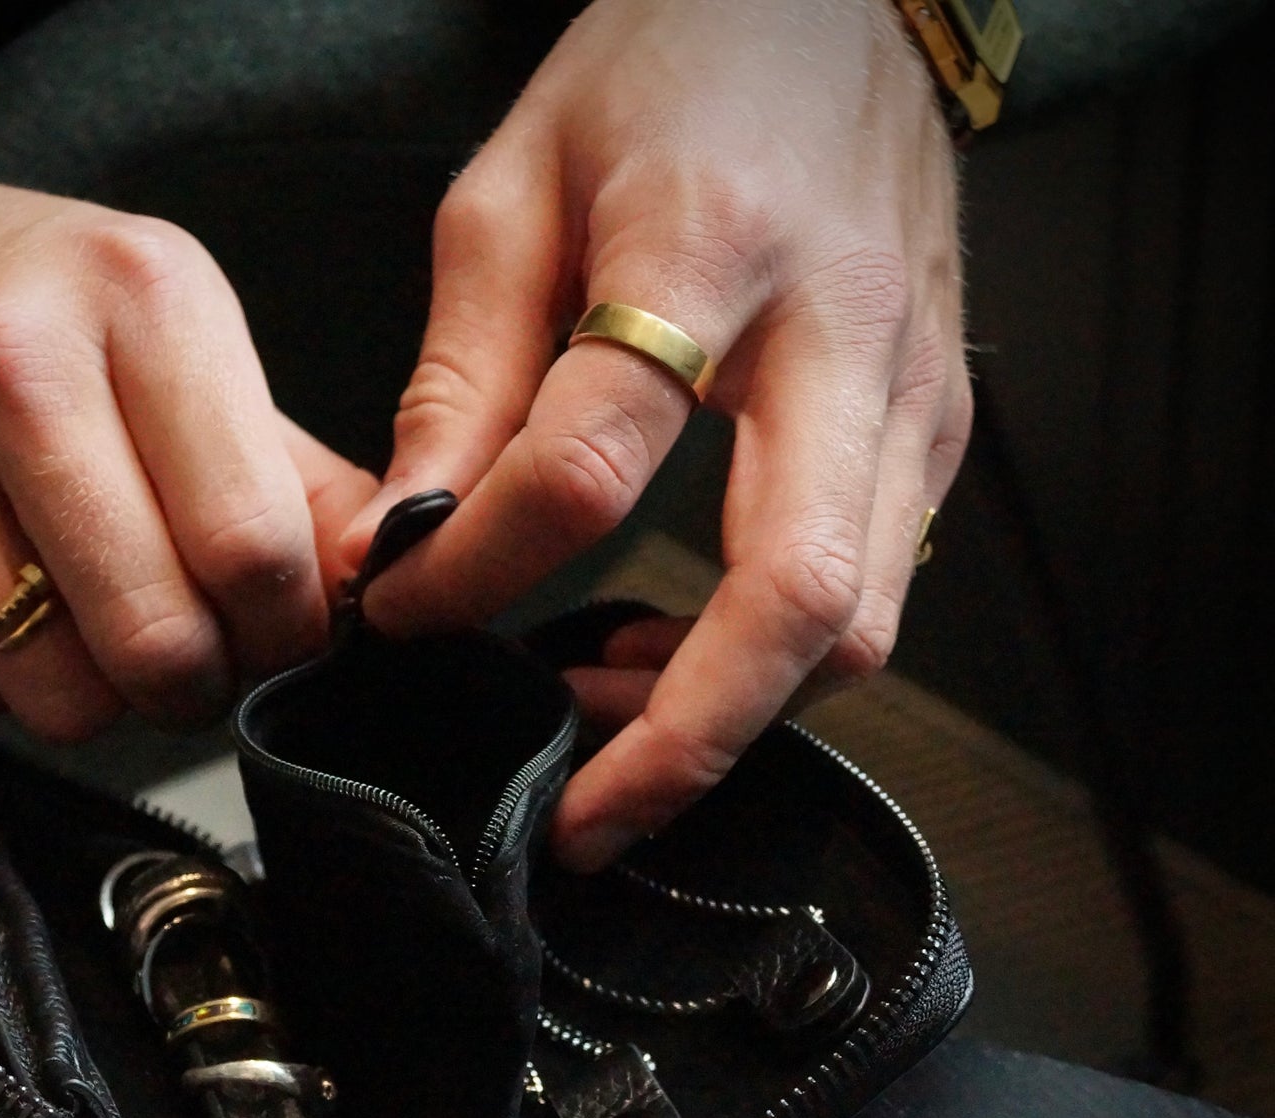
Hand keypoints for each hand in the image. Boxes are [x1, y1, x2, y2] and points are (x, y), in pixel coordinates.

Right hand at [0, 134, 376, 737]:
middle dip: (187, 683)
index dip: (281, 631)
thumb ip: (280, 463)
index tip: (266, 633)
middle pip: (162, 640)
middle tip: (172, 654)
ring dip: (84, 692)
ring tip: (62, 614)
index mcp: (140, 300)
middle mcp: (14, 366)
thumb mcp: (158, 328)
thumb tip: (380, 576)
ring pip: (60, 692)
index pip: (258, 545)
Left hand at [344, 0, 969, 867]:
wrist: (847, 5)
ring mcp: (911, 399)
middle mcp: (842, 339)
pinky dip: (764, 669)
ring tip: (595, 724)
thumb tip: (402, 537)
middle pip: (791, 604)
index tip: (401, 609)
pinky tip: (666, 656)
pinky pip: (868, 599)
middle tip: (573, 818)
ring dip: (723, 718)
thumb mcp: (515, 188)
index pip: (585, 468)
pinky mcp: (934, 436)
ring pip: (852, 631)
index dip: (477, 571)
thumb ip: (461, 374)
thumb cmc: (676, 68)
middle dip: (674, 744)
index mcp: (709, 249)